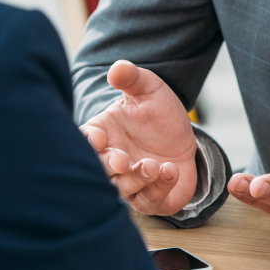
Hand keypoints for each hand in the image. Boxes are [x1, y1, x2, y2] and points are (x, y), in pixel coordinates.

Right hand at [81, 61, 198, 215]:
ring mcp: (129, 183)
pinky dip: (159, 188)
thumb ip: (132, 78)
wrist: (184, 139)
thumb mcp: (148, 89)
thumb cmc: (158, 114)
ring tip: (152, 165)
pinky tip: (170, 171)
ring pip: (123, 189)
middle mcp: (111, 162)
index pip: (85, 140)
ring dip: (136, 179)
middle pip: (99, 170)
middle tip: (122, 160)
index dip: (88, 142)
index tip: (96, 138)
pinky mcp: (150, 199)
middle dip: (108, 166)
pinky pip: (150, 200)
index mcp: (102, 133)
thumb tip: (117, 68)